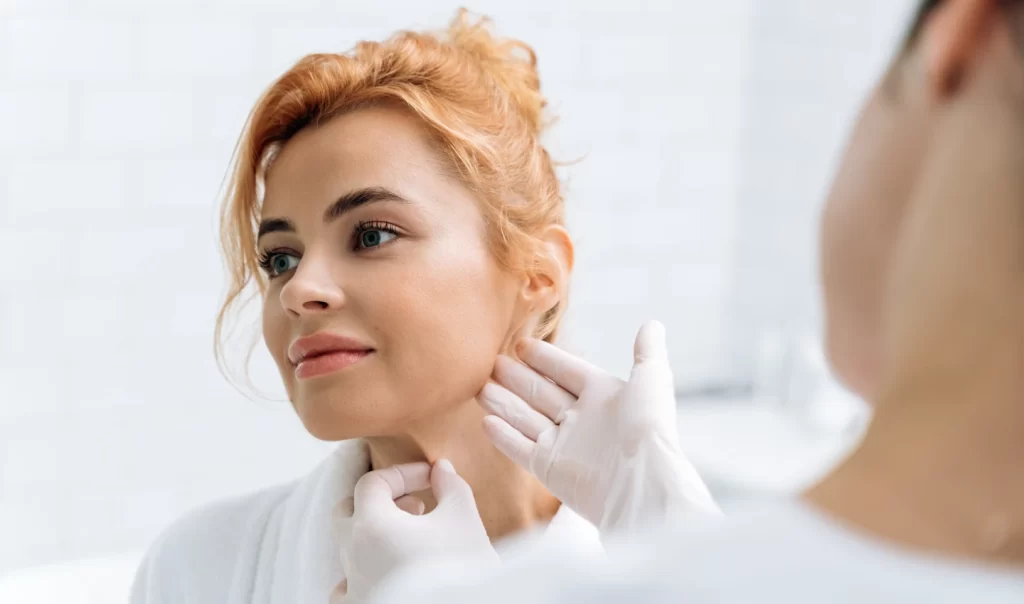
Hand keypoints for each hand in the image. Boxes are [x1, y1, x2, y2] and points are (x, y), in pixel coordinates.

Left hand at [331, 460, 497, 602]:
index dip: (403, 473)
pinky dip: (360, 573)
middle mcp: (353, 554)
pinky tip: (385, 572)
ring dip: (374, 534)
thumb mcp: (463, 517)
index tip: (431, 479)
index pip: (373, 482)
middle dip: (380, 500)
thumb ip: (450, 485)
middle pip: (348, 510)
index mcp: (372, 525)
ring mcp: (353, 584)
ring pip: (347, 547)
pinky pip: (345, 587)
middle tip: (415, 508)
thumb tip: (441, 469)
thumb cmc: (460, 568)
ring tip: (411, 540)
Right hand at [478, 321, 719, 535]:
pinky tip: (486, 420)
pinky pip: (520, 448)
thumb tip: (652, 324)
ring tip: (478, 386)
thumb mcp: (651, 379)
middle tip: (491, 363)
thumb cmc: (649, 429)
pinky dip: (504, 436)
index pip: (567, 371)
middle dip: (516, 378)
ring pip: (526, 418)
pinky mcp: (549, 469)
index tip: (522, 344)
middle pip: (541, 393)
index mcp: (603, 396)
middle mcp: (582, 419)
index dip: (545, 358)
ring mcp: (563, 446)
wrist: (642, 484)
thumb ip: (647, 351)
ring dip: (503, 402)